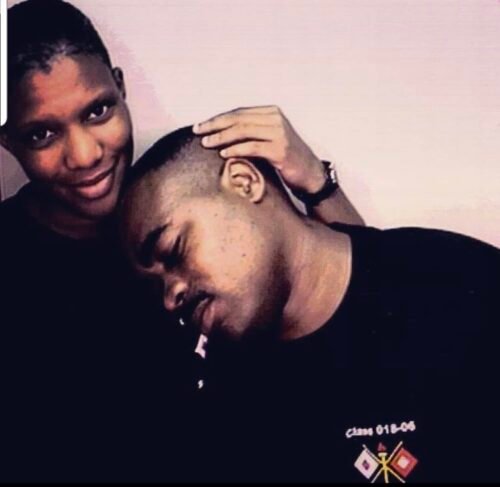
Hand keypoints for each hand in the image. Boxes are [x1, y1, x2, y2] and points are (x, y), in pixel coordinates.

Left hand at [193, 105, 325, 193]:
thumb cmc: (286, 160)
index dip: (217, 119)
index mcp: (271, 113)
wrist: (311, 175)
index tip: (200, 126)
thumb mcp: (269, 140)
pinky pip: (252, 147)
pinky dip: (236, 149)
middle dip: (214, 125)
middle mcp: (276, 119)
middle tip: (198, 132)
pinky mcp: (280, 149)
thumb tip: (220, 133)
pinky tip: (223, 153)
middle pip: (238, 119)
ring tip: (206, 143)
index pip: (238, 113)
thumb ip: (250, 133)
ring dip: (221, 137)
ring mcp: (279, 133)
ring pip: (243, 131)